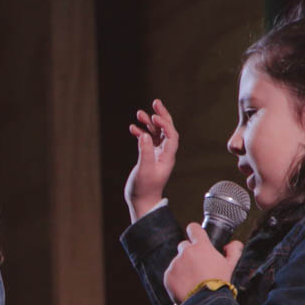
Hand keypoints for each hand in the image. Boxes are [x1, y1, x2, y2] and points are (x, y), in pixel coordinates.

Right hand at [125, 98, 179, 221]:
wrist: (142, 202)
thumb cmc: (144, 189)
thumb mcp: (144, 170)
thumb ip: (145, 152)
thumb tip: (145, 135)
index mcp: (167, 157)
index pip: (172, 135)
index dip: (165, 124)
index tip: (154, 118)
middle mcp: (164, 154)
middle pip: (167, 130)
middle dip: (161, 116)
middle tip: (156, 102)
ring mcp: (156, 155)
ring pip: (156, 133)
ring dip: (149, 123)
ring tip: (139, 113)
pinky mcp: (148, 157)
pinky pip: (147, 140)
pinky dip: (141, 132)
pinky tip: (132, 128)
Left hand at [163, 222, 243, 302]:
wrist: (205, 302)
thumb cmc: (219, 284)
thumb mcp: (230, 266)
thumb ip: (233, 251)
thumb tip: (234, 244)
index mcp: (201, 247)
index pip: (193, 228)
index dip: (194, 232)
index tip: (195, 236)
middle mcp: (186, 252)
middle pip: (184, 246)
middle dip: (189, 254)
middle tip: (197, 267)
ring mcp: (175, 264)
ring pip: (177, 262)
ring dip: (183, 268)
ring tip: (193, 281)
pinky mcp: (168, 276)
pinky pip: (171, 274)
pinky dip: (176, 279)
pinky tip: (186, 287)